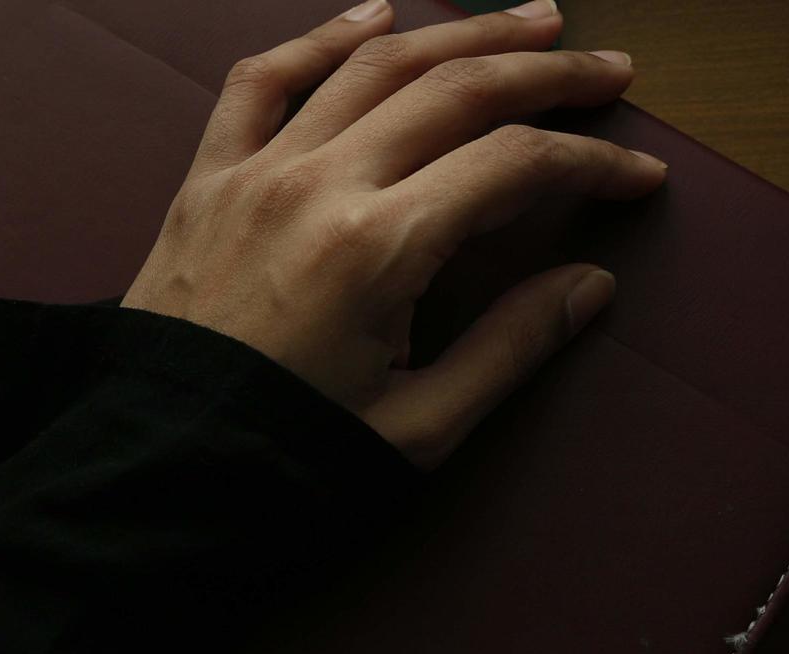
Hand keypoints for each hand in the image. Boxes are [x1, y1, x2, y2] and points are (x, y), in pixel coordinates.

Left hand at [122, 0, 664, 468]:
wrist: (153, 474)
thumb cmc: (281, 461)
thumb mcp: (414, 429)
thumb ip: (508, 348)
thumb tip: (589, 286)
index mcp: (375, 250)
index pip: (512, 167)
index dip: (589, 164)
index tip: (636, 178)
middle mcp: (315, 188)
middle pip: (454, 91)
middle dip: (546, 74)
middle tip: (609, 73)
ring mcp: (253, 175)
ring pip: (370, 67)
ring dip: (457, 34)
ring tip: (529, 20)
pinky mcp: (205, 183)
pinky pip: (261, 82)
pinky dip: (321, 40)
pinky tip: (375, 17)